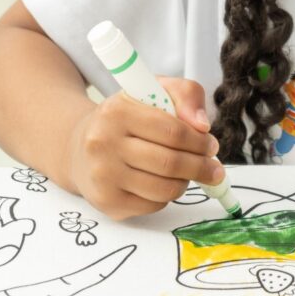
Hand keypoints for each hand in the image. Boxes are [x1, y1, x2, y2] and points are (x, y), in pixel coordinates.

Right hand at [65, 77, 223, 219]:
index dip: (200, 142)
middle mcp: (104, 143)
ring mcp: (103, 176)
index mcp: (117, 111)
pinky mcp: (107, 201)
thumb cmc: (127, 117)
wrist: (80, 146)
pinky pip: (154, 205)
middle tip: (214, 168)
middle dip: (201, 167)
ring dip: (186, 182)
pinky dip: (167, 196)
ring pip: (165, 189)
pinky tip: (163, 182)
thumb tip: (203, 125)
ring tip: (187, 173)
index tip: (211, 145)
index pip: (173, 132)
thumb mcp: (155, 90)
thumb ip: (187, 95)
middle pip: (171, 163)